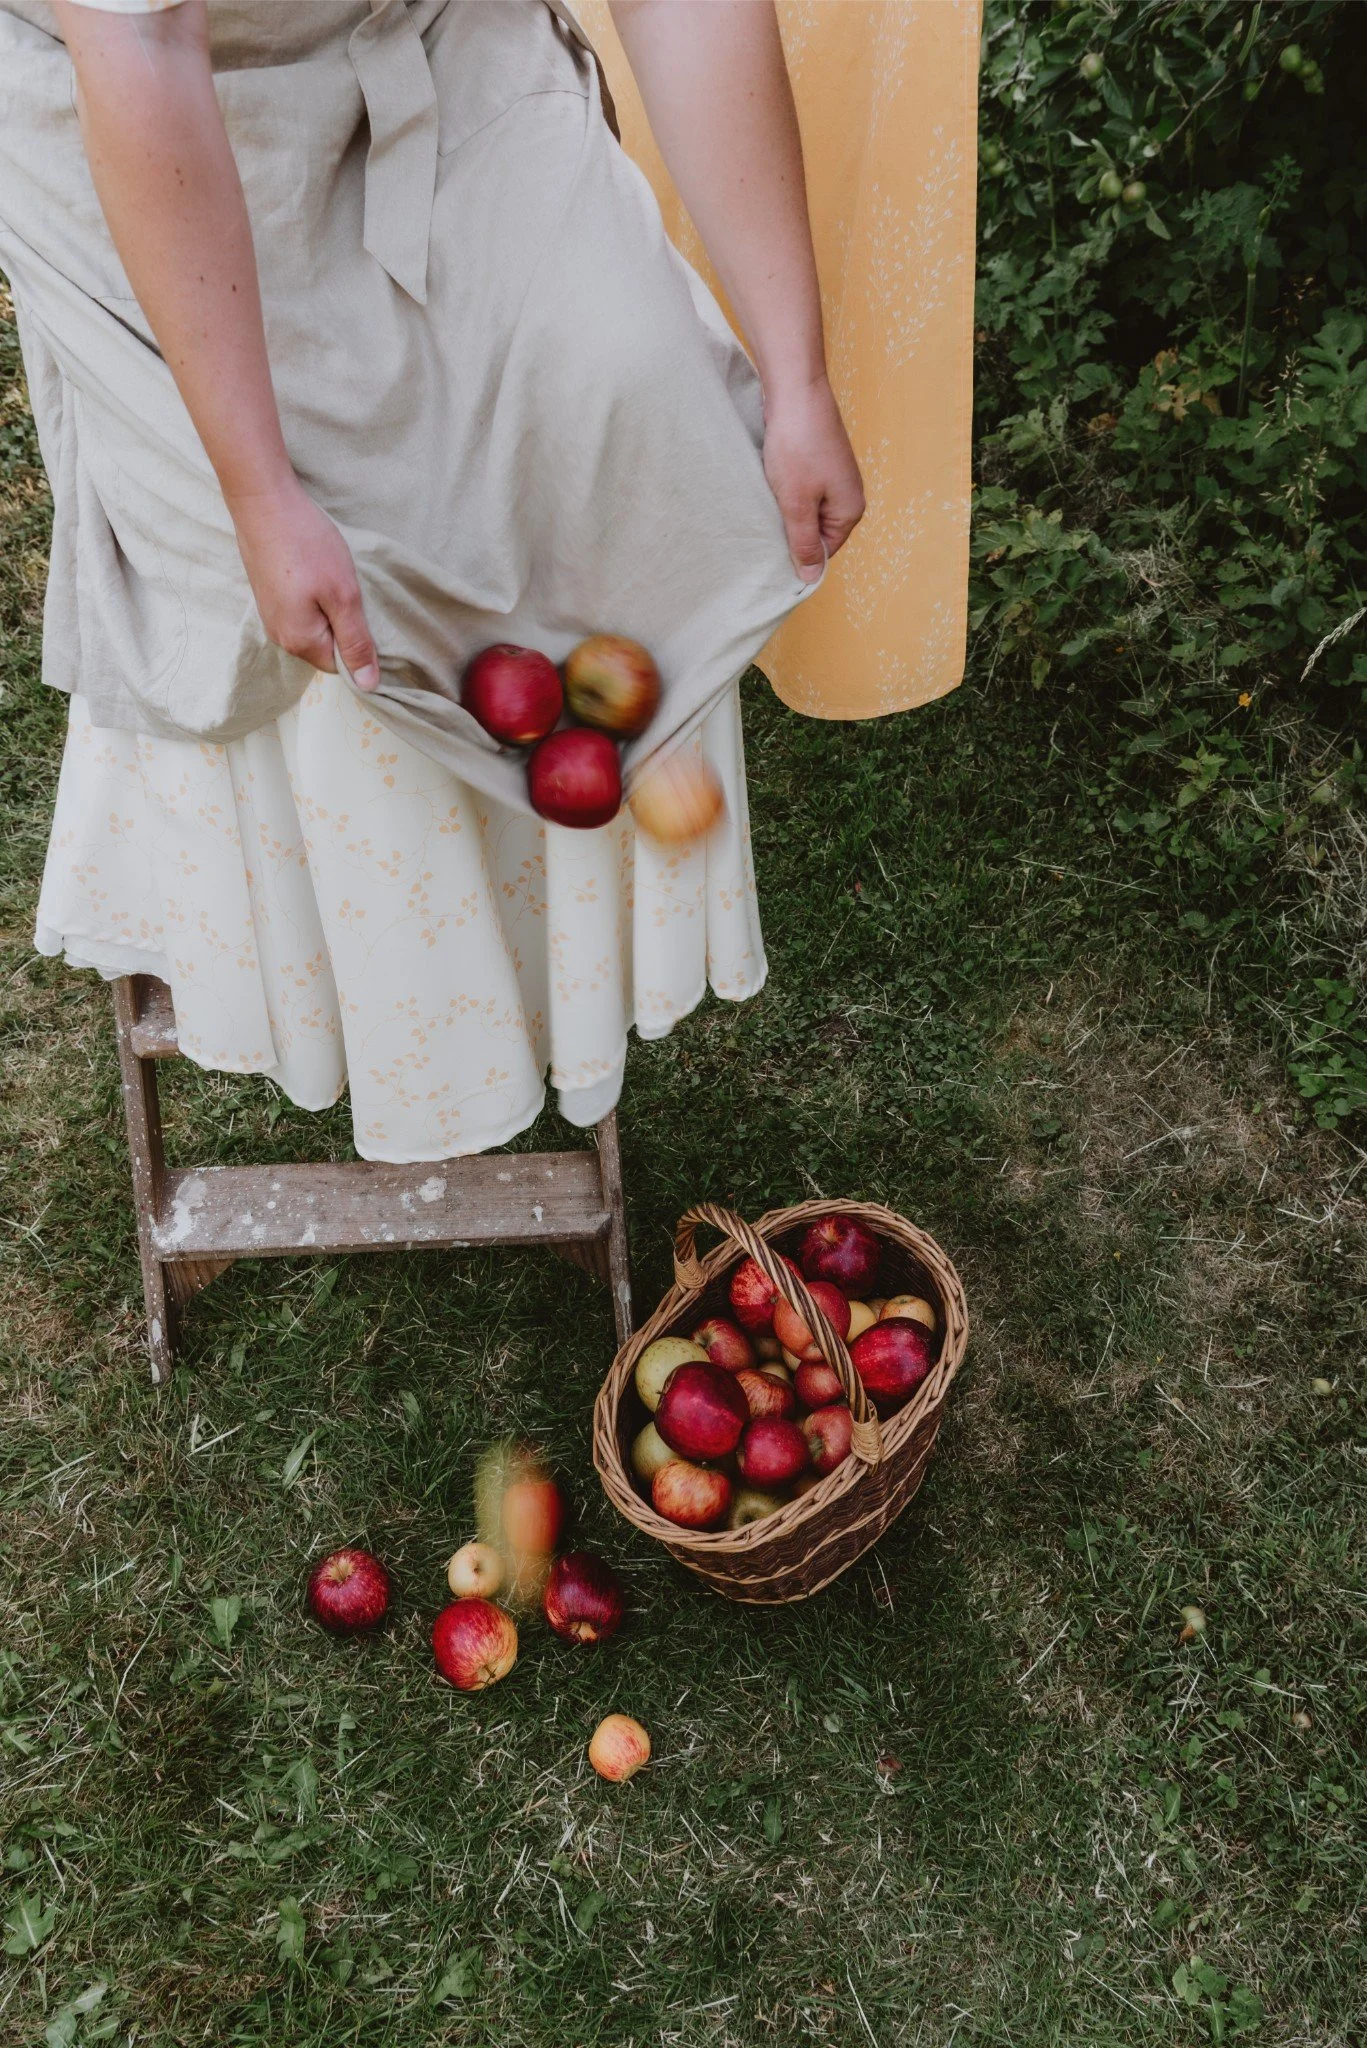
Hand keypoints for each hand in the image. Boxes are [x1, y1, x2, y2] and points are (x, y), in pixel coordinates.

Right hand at [227, 476, 378, 688]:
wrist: (263, 502)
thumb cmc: (307, 546)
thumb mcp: (343, 595)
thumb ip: (356, 642)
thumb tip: (368, 685)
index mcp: (299, 642)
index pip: (341, 665)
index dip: (360, 645)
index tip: (366, 612)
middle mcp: (280, 636)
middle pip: (326, 647)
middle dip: (344, 626)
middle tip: (350, 589)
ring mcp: (271, 616)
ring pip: (314, 627)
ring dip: (330, 608)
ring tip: (333, 577)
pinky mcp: (268, 595)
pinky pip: (300, 610)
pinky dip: (314, 596)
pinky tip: (317, 571)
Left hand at [762, 374, 864, 582]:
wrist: (796, 390)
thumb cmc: (798, 446)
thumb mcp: (797, 503)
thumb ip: (804, 542)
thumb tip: (811, 578)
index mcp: (850, 511)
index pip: (824, 551)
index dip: (799, 554)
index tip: (772, 550)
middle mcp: (848, 495)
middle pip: (816, 531)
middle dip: (792, 530)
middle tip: (766, 523)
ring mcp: (834, 476)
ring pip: (807, 509)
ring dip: (786, 508)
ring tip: (768, 499)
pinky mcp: (819, 461)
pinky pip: (802, 489)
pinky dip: (786, 489)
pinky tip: (771, 482)